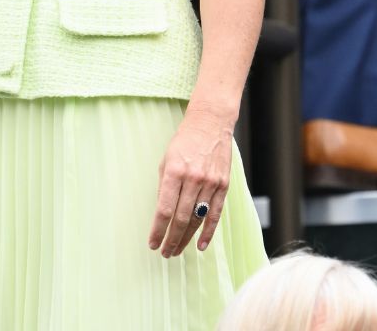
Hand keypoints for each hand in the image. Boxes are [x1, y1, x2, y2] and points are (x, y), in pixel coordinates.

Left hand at [150, 113, 232, 257]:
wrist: (210, 124)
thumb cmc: (184, 142)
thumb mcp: (166, 162)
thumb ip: (164, 189)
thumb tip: (163, 216)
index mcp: (174, 172)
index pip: (164, 210)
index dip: (158, 230)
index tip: (152, 243)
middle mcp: (193, 179)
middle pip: (181, 218)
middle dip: (171, 239)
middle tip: (165, 252)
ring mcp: (210, 182)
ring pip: (197, 218)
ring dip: (186, 238)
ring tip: (176, 250)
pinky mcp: (223, 184)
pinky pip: (215, 213)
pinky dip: (208, 231)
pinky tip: (201, 245)